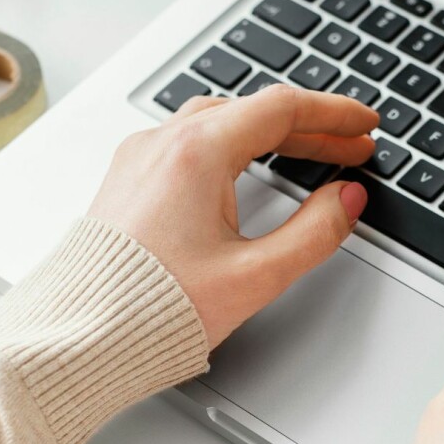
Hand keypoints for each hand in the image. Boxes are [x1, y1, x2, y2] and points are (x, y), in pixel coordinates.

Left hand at [88, 85, 377, 347]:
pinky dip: (231, 145)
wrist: (80, 335)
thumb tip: (347, 201)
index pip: (283, 109)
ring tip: (306, 154)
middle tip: (349, 148)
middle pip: (253, 112)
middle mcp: (162, 144)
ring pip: (219, 123)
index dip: (334, 114)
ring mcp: (140, 158)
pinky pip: (188, 142)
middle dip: (309, 128)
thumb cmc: (150, 309)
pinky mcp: (129, 179)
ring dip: (268, 135)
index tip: (364, 124)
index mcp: (195, 154)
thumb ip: (314, 233)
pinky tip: (245, 166)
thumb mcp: (254, 276)